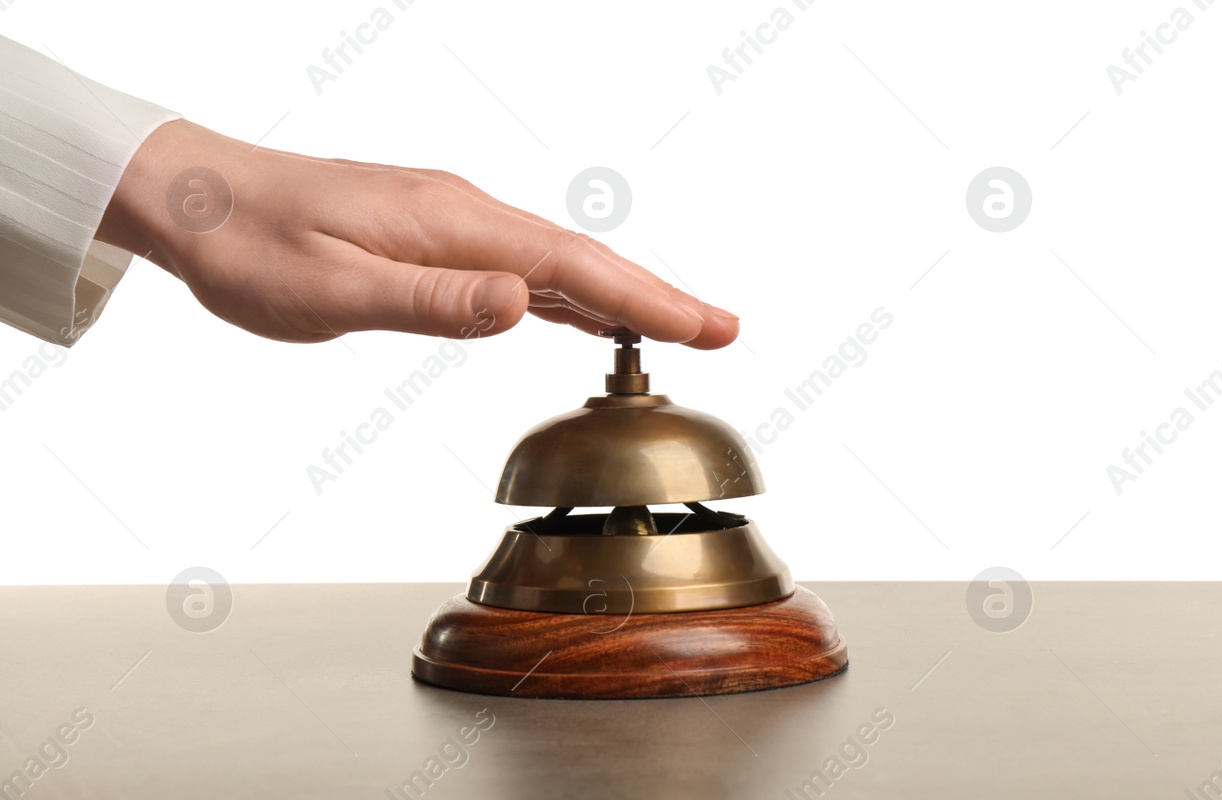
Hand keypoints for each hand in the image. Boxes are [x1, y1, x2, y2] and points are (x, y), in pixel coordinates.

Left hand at [94, 120, 737, 346]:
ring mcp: (453, 224)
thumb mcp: (331, 289)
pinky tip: (589, 315)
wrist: (195, 197)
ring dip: (623, 297)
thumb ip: (431, 300)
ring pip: (559, 264)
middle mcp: (465, 216)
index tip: (707, 327)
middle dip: (658, 298)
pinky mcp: (435, 239)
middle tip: (724, 332)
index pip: (572, 266)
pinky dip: (571, 293)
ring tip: (681, 328)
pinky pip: (523, 267)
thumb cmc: (251, 247)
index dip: (646, 299)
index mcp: (452, 224)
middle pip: (584, 260)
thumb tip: (524, 305)